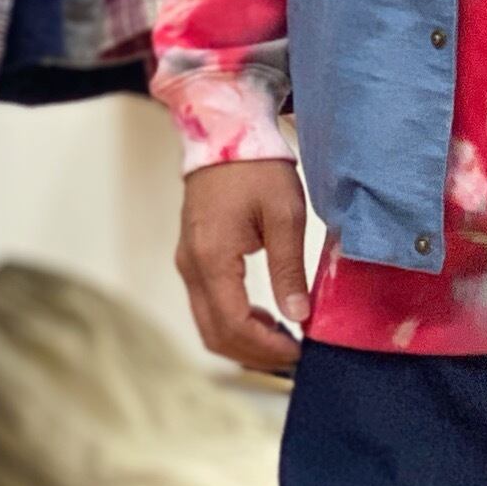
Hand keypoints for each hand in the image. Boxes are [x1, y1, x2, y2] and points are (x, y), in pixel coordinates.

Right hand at [175, 159, 312, 371]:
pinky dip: (233, 322)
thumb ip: (289, 269)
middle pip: (214, 333)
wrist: (224, 132)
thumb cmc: (257, 167)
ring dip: (242, 341)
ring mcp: (187, 262)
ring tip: (283, 337)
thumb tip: (299, 316)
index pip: (233, 324)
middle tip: (293, 353)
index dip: (266, 347)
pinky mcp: (192, 257)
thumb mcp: (285, 214)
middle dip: (254, 353)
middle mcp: (191, 266)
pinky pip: (206, 305)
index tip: (298, 351)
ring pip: (207, 323)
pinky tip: (264, 317)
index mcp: (212, 257)